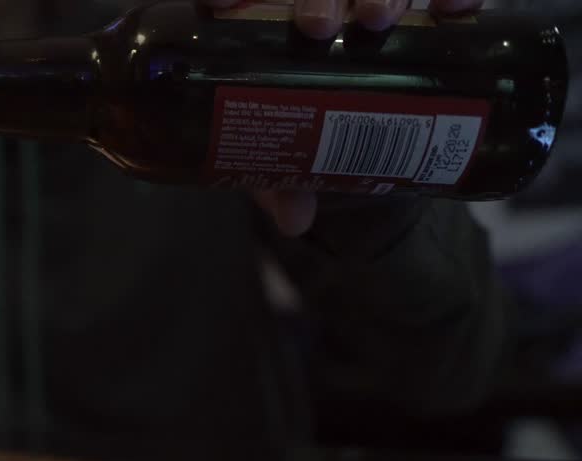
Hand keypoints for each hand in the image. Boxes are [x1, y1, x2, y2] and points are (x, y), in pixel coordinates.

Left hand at [198, 0, 484, 236]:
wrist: (368, 136)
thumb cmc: (306, 133)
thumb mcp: (291, 156)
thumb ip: (282, 182)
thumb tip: (294, 221)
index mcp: (264, 31)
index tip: (223, 4)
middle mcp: (312, 6)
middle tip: (316, 27)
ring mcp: (363, 1)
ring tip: (380, 18)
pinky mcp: (415, 9)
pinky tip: (454, 10)